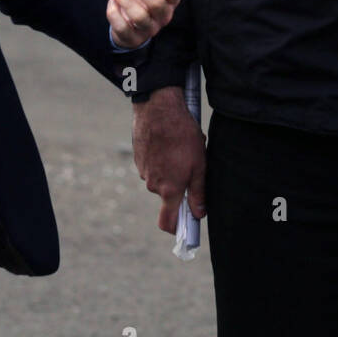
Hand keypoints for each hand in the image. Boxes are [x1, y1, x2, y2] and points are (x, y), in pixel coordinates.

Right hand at [132, 85, 206, 232]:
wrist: (158, 107)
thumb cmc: (182, 135)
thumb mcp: (199, 163)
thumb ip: (198, 192)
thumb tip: (199, 213)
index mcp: (169, 189)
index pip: (167, 222)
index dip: (177, 228)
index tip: (186, 227)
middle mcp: (153, 184)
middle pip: (167, 195)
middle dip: (179, 185)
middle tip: (191, 164)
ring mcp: (143, 170)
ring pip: (160, 178)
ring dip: (170, 169)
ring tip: (179, 148)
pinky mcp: (138, 156)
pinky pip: (152, 165)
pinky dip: (160, 158)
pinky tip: (168, 141)